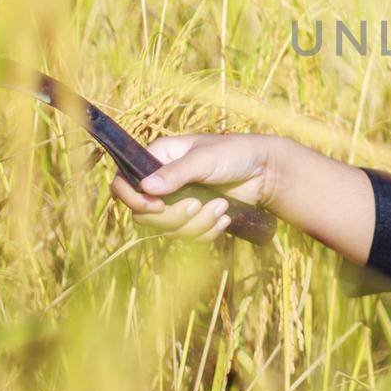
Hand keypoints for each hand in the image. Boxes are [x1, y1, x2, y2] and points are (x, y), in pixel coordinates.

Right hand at [108, 133, 284, 241]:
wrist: (267, 172)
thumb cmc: (236, 154)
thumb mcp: (206, 159)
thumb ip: (176, 173)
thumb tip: (146, 187)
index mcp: (158, 158)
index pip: (124, 183)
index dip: (132, 199)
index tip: (156, 205)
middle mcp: (162, 182)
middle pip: (144, 214)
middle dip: (173, 216)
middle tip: (197, 204)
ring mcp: (178, 202)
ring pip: (168, 230)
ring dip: (196, 224)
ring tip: (221, 207)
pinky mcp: (194, 219)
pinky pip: (189, 237)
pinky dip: (207, 232)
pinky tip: (225, 218)